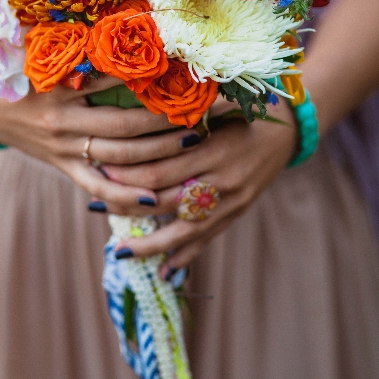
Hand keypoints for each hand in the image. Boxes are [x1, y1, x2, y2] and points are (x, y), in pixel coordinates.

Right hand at [0, 64, 206, 207]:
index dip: (149, 77)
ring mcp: (65, 148)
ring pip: (118, 156)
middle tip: (198, 114)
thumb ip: (82, 44)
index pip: (113, 82)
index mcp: (61, 87)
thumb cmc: (25, 71)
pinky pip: (97, 186)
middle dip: (163, 122)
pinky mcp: (65, 167)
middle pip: (124, 126)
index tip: (183, 72)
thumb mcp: (45, 52)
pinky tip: (153, 199)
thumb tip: (132, 28)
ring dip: (157, 153)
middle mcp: (64, 121)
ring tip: (191, 143)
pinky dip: (124, 195)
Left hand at [101, 100, 297, 277]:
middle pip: (166, 202)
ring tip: (119, 251)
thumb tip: (137, 117)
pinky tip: (164, 271)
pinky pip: (208, 240)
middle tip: (95, 206)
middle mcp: (222, 182)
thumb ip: (183, 118)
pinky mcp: (236, 214)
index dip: (129, 176)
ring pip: (184, 230)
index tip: (101, 173)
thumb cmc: (243, 110)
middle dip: (128, 206)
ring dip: (150, 243)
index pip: (161, 171)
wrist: (283, 130)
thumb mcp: (216, 107)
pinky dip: (186, 256)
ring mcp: (231, 203)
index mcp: (213, 151)